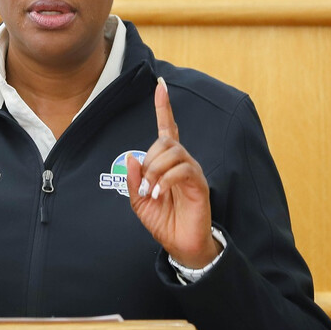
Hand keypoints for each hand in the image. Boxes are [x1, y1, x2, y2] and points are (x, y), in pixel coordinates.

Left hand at [126, 77, 219, 268]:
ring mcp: (191, 171)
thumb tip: (132, 158)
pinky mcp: (199, 183)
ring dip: (156, 171)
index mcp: (166, 162)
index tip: (160, 85)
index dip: (163, 107)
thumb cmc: (163, 221)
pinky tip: (160, 194)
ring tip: (153, 192)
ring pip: (173, 152)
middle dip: (149, 160)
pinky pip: (182, 169)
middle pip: (164, 141)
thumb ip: (133, 180)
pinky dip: (166, 180)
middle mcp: (181, 162)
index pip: (167, 128)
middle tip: (145, 186)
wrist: (180, 244)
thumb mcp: (139, 201)